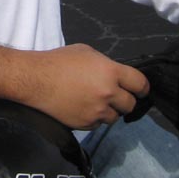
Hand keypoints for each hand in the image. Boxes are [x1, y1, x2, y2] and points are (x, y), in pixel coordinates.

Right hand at [0, 42, 149, 128]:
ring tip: (96, 103)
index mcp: (111, 72)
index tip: (141, 91)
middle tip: (116, 97)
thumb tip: (116, 76)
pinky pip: (98, 124)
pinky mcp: (85, 124)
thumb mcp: (87, 53)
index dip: (143, 88)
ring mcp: (97, 111)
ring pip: (115, 117)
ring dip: (110, 111)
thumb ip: (106, 65)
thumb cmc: (59, 61)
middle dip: (125, 101)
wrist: (35, 80)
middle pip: (130, 104)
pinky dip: (94, 118)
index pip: (140, 84)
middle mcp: (108, 93)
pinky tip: (83, 108)